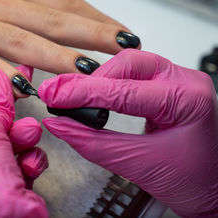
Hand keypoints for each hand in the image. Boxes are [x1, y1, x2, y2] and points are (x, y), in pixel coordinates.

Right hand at [0, 0, 139, 81]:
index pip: (63, 4)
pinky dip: (3, 74)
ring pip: (23, 41)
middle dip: (93, 36)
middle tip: (124, 50)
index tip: (122, 34)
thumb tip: (54, 30)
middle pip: (53, 21)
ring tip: (88, 72)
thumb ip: (20, 11)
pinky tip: (24, 88)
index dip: (97, 19)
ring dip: (58, 57)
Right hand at [38, 49, 217, 216]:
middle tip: (60, 93)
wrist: (216, 191)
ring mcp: (178, 81)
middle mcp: (185, 82)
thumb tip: (60, 124)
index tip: (54, 95)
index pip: (123, 90)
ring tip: (73, 94)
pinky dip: (109, 82)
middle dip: (91, 80)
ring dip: (99, 79)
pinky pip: (134, 74)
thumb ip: (93, 143)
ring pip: (130, 64)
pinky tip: (94, 92)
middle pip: (127, 64)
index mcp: (187, 100)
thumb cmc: (195, 182)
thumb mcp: (139, 166)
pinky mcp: (168, 87)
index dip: (82, 92)